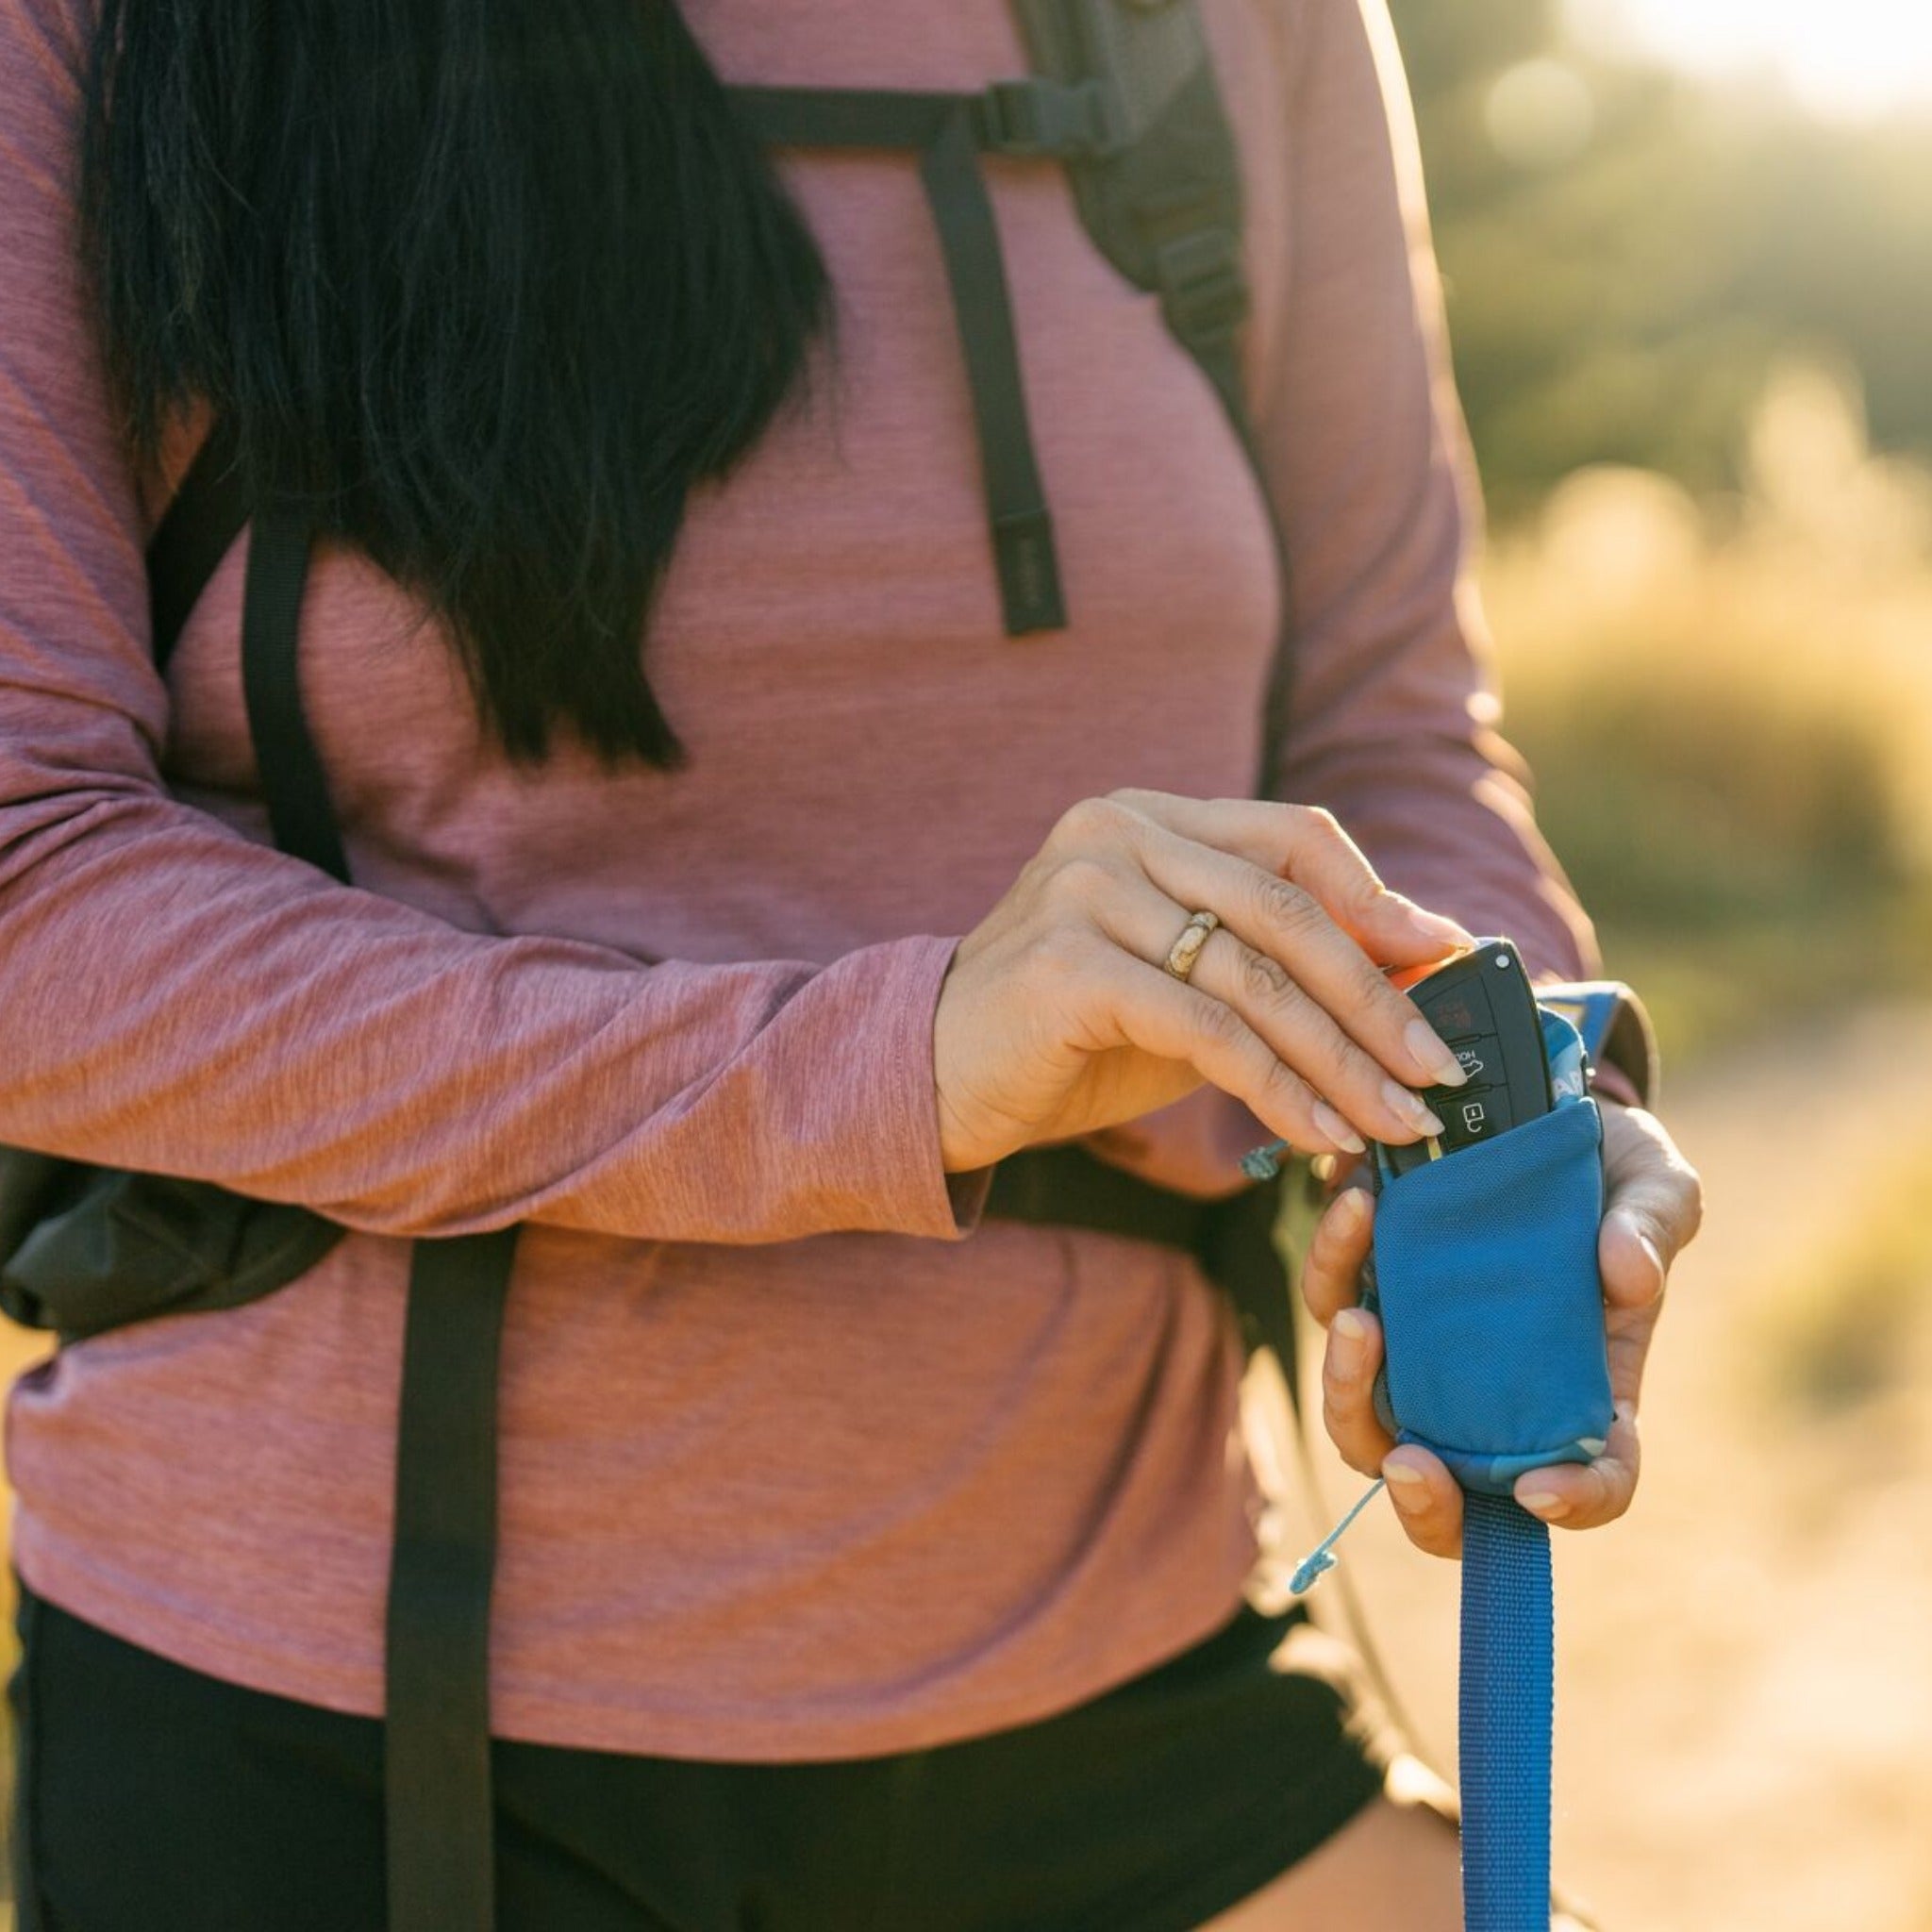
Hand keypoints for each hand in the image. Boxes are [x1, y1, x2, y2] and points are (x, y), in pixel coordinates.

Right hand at [932, 790, 1477, 1173]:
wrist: (934, 1077)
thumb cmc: (1069, 1034)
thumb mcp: (1184, 982)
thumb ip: (1273, 962)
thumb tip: (1415, 966)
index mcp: (1149, 817)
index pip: (1292, 837)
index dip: (1378, 900)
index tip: (1445, 964)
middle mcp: (1115, 832)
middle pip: (1288, 908)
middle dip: (1378, 998)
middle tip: (1438, 1068)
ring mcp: (1085, 890)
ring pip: (1256, 976)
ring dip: (1342, 1060)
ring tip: (1399, 1121)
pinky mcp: (1068, 965)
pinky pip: (1206, 1028)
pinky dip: (1277, 1086)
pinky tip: (1319, 1133)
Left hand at [1301, 1098, 1702, 1555]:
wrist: (1538, 1102)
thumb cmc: (1612, 1167)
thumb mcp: (1655, 1185)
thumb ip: (1651, 1227)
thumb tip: (1628, 1275)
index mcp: (1588, 1385)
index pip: (1592, 1477)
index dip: (1574, 1502)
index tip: (1539, 1489)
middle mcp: (1495, 1384)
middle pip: (1445, 1482)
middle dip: (1420, 1495)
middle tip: (1411, 1458)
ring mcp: (1424, 1342)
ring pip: (1363, 1409)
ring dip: (1349, 1384)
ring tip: (1358, 1323)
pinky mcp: (1372, 1282)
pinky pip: (1333, 1297)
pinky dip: (1335, 1265)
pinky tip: (1359, 1204)